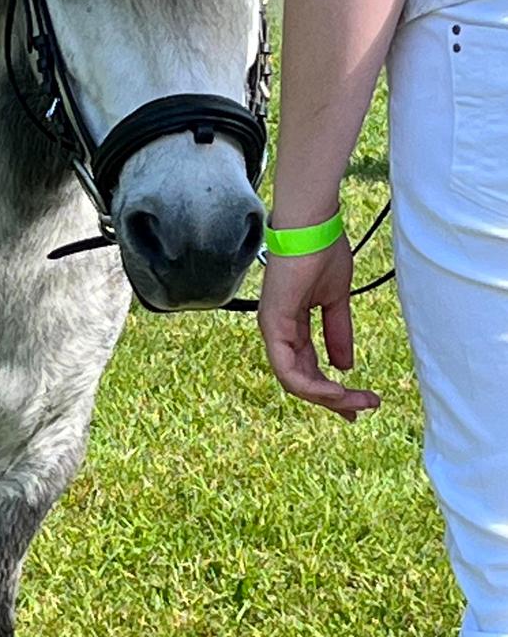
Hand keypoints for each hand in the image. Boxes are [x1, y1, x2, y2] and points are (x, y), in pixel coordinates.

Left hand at [257, 236, 380, 420]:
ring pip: (295, 381)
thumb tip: (344, 366)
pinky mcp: (273, 325)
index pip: (308, 369)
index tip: (362, 402)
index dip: (332, 390)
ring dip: (327, 397)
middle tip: (363, 409)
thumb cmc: (322, 253)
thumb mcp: (336, 301)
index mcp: (291, 326)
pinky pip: (288, 369)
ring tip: (355, 402)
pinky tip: (337, 391)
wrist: (313, 227)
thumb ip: (338, 332)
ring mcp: (272, 329)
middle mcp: (278, 332)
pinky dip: (312, 385)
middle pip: (301, 381)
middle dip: (334, 400)